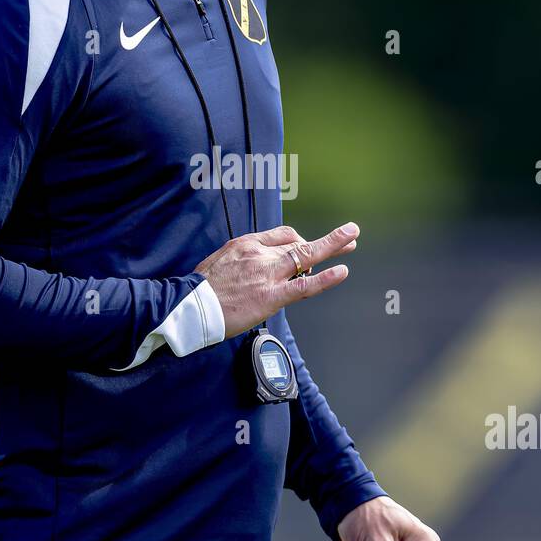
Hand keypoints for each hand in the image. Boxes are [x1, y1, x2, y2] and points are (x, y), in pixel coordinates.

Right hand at [194, 222, 358, 339]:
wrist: (188, 305)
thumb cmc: (200, 289)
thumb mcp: (219, 261)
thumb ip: (240, 260)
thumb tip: (252, 266)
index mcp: (246, 244)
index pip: (281, 235)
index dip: (299, 240)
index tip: (309, 246)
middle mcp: (259, 254)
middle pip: (298, 243)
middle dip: (326, 241)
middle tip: (348, 235)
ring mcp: (266, 275)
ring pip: (305, 256)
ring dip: (333, 246)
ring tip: (352, 241)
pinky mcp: (270, 296)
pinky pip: (303, 285)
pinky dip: (324, 278)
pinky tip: (341, 272)